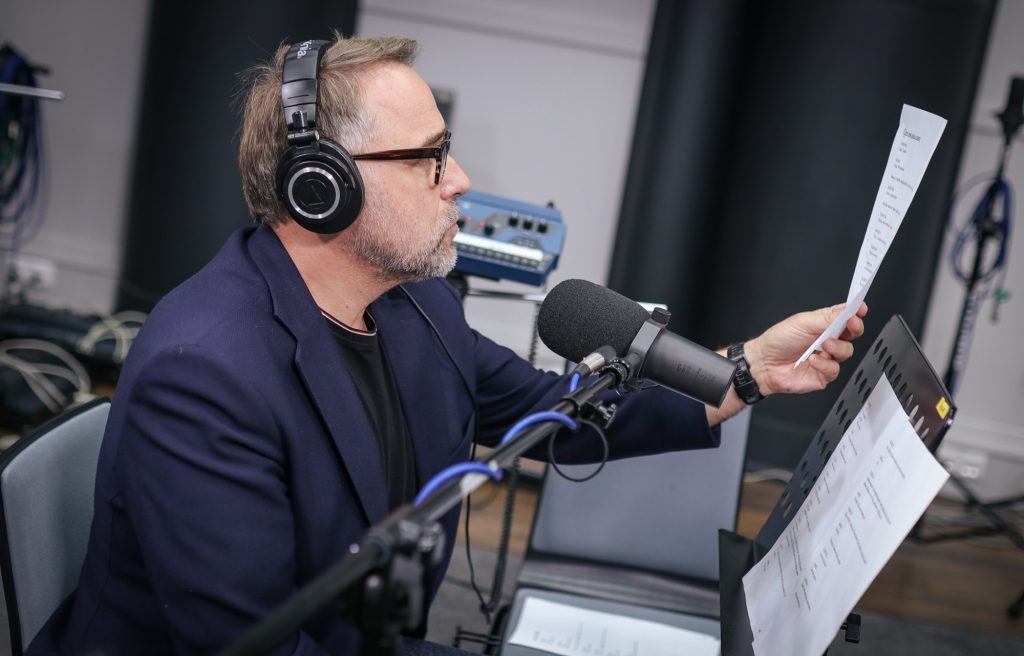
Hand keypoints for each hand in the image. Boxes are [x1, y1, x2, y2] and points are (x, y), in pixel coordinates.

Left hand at [745, 302, 867, 396]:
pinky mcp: (824, 374)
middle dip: (854, 328)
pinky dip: (825, 364)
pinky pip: (835, 369)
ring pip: (847, 352)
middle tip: (850, 324)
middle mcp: (827, 339)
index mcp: (823, 323)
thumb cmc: (778, 341)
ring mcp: (827, 357)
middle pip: (852, 333)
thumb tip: (846, 311)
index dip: (855, 311)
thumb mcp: (802, 322)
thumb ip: (827, 318)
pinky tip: (813, 360)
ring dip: (837, 347)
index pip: (845, 315)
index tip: (860, 309)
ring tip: (823, 345)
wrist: (763, 364)